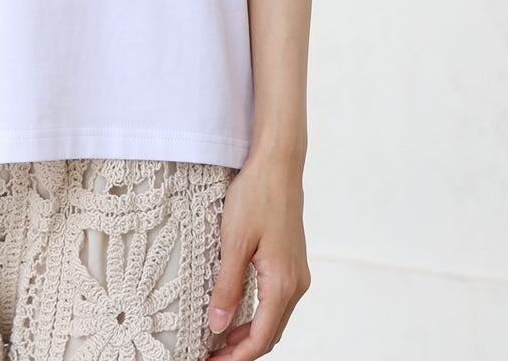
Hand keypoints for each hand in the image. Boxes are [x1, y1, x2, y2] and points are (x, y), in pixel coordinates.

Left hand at [204, 154, 310, 358]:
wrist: (278, 165)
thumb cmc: (256, 197)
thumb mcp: (234, 242)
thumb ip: (227, 287)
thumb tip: (218, 327)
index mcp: (282, 284)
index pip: (260, 338)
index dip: (236, 357)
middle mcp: (296, 284)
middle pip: (270, 334)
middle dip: (241, 350)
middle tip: (210, 356)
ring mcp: (297, 273)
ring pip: (274, 318)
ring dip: (249, 334)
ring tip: (219, 341)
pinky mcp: (292, 262)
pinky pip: (276, 301)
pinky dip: (258, 315)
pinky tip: (238, 313)